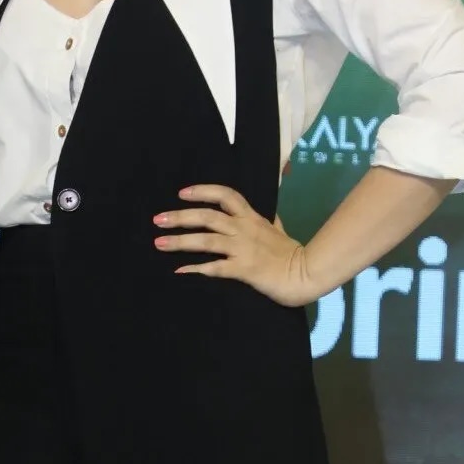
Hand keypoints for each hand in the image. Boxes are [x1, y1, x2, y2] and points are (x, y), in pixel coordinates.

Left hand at [152, 185, 315, 306]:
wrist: (306, 273)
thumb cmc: (292, 253)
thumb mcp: (280, 230)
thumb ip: (270, 222)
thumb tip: (270, 216)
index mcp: (252, 217)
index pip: (226, 195)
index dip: (203, 191)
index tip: (182, 193)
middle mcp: (244, 229)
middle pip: (207, 217)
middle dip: (180, 217)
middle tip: (158, 219)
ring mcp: (242, 248)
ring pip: (206, 240)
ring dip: (180, 241)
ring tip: (160, 243)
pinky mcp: (243, 269)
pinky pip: (215, 268)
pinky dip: (196, 268)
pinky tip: (180, 271)